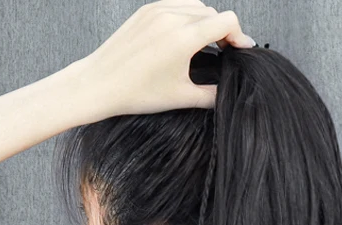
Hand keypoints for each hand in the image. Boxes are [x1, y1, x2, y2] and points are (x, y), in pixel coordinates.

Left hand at [81, 0, 254, 117]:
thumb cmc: (137, 91)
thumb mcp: (183, 97)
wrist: (101, 82)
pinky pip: (178, 5)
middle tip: (225, 52)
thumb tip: (228, 92)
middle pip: (214, 13)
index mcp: (183, 38)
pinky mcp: (147, 10)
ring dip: (207, 23)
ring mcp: (157, 10)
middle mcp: (171, 18)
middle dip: (224, 31)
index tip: (240, 50)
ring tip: (207, 44)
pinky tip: (187, 36)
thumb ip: (212, 95)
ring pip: (197, 6)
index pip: (226, 21)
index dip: (239, 36)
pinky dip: (189, 17)